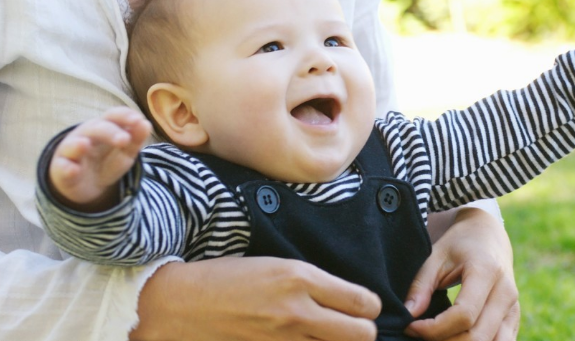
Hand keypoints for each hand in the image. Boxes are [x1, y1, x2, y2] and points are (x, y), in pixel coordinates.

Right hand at [48, 107, 151, 211]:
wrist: (85, 185)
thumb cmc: (106, 162)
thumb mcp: (125, 152)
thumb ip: (135, 139)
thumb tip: (146, 124)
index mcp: (103, 127)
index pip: (112, 116)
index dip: (124, 116)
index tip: (137, 119)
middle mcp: (85, 135)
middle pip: (95, 129)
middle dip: (109, 132)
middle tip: (124, 140)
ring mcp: (71, 151)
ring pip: (73, 145)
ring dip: (78, 145)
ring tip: (85, 144)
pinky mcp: (62, 169)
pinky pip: (62, 167)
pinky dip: (67, 168)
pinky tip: (73, 170)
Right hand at [130, 257, 381, 340]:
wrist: (180, 304)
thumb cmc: (226, 278)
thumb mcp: (275, 265)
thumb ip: (312, 283)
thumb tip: (346, 299)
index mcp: (300, 278)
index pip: (363, 302)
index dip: (370, 307)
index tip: (363, 307)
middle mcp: (297, 311)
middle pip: (362, 335)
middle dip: (363, 331)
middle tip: (351, 326)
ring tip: (328, 336)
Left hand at [404, 208, 519, 340]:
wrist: (488, 234)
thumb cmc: (459, 243)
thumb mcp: (435, 256)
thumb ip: (421, 286)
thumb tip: (409, 315)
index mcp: (487, 271)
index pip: (464, 315)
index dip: (435, 328)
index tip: (411, 326)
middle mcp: (506, 292)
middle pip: (477, 336)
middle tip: (420, 334)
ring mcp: (514, 307)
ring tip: (439, 337)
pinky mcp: (514, 318)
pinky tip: (455, 338)